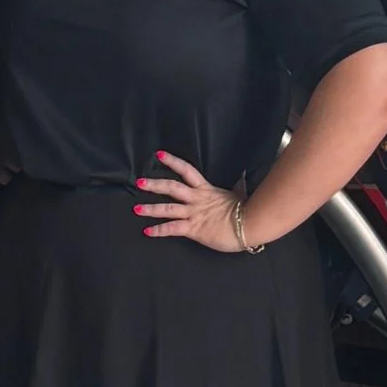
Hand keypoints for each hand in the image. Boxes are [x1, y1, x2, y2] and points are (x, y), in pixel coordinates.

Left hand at [135, 149, 252, 254]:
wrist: (249, 224)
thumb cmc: (245, 210)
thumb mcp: (238, 194)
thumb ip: (236, 186)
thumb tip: (241, 176)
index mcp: (206, 189)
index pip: (187, 171)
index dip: (172, 162)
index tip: (159, 155)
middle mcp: (196, 199)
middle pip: (172, 188)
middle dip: (155, 185)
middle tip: (139, 182)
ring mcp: (194, 214)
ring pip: (168, 209)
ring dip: (151, 209)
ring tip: (136, 208)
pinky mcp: (194, 229)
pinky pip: (173, 229)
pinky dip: (159, 231)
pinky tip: (147, 232)